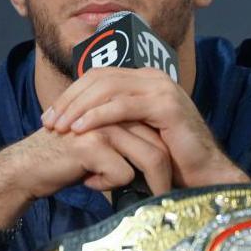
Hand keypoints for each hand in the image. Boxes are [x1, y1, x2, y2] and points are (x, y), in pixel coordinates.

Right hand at [0, 122, 171, 228]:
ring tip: (146, 198)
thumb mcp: (103, 147)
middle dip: (166, 176)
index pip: (158, 132)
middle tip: (165, 196)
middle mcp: (114, 112)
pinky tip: (88, 181)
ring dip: (151, 184)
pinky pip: (123, 173)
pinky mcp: (92, 144)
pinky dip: (109, 185)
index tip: (172, 181)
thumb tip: (165, 160)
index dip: (169, 158)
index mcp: (118, 109)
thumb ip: (129, 144)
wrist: (26, 168)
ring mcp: (104, 126)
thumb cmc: (68, 161)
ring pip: (149, 158)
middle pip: (160, 145)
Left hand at [41, 67, 249, 187]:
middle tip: (48, 122)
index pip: (99, 76)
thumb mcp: (134, 134)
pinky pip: (123, 106)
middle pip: (99, 77)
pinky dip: (97, 116)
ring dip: (78, 107)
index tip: (50, 115)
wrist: (203, 175)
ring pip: (108, 88)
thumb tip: (75, 121)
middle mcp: (153, 77)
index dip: (71, 93)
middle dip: (69, 99)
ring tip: (59, 127)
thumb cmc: (168, 160)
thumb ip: (113, 121)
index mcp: (145, 80)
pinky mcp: (166, 105)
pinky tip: (79, 129)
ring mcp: (161, 88)